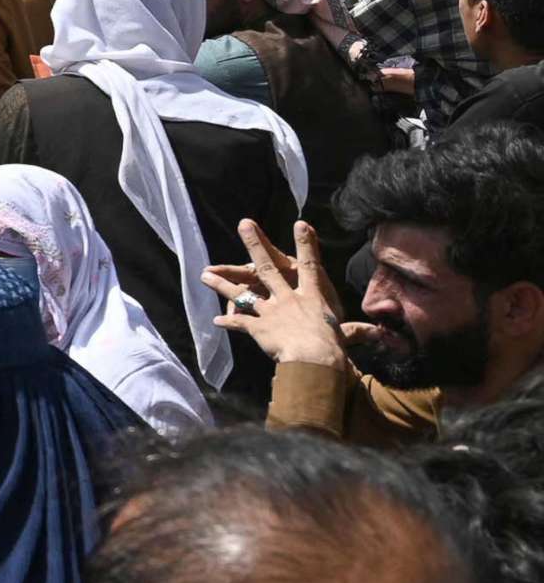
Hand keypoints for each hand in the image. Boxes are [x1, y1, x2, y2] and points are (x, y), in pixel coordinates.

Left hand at [207, 220, 368, 369]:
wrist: (314, 359)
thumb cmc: (334, 348)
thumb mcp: (346, 335)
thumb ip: (357, 331)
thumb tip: (378, 334)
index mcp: (312, 297)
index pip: (311, 265)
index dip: (306, 244)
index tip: (301, 223)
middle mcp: (289, 298)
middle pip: (267, 267)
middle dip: (254, 244)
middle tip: (244, 224)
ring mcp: (271, 311)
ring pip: (243, 293)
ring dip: (222, 283)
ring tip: (204, 273)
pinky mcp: (258, 327)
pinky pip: (240, 323)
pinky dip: (228, 322)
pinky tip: (216, 322)